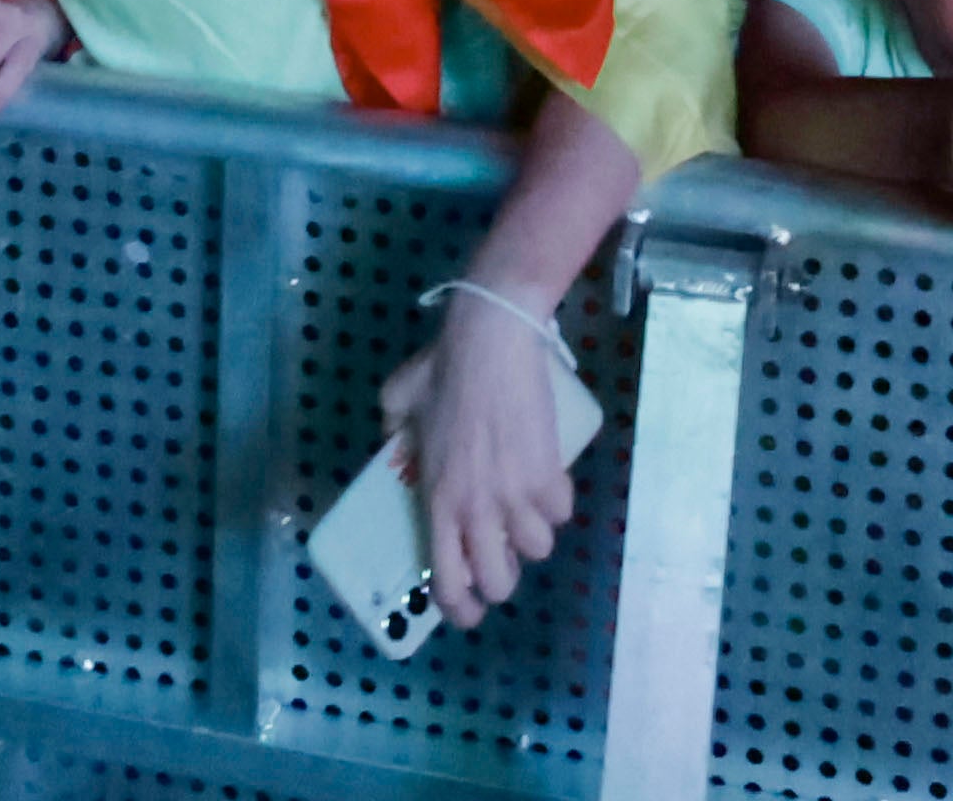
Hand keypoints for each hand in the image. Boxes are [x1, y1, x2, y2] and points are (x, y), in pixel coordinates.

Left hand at [382, 298, 581, 624]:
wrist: (491, 340)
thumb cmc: (443, 368)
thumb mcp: (398, 403)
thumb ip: (391, 432)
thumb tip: (391, 440)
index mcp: (437, 499)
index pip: (449, 579)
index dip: (461, 608)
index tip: (470, 612)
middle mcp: (476, 508)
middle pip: (500, 581)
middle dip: (503, 577)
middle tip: (502, 557)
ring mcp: (515, 495)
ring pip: (538, 549)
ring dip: (533, 533)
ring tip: (526, 507)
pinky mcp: (549, 475)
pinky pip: (561, 513)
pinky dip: (557, 502)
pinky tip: (547, 480)